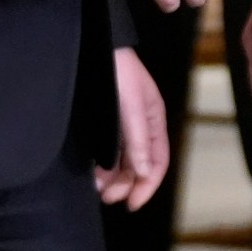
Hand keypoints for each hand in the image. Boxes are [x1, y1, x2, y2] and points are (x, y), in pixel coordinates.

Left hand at [93, 46, 168, 209]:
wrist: (95, 46)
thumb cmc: (118, 71)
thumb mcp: (131, 106)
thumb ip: (138, 139)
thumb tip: (144, 172)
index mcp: (154, 121)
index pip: (158, 162)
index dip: (148, 185)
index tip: (132, 204)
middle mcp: (141, 127)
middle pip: (140, 166)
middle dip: (127, 184)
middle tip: (107, 198)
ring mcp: (123, 126)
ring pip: (122, 162)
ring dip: (113, 178)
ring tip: (97, 188)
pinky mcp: (106, 123)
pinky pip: (108, 153)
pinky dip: (102, 167)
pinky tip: (93, 174)